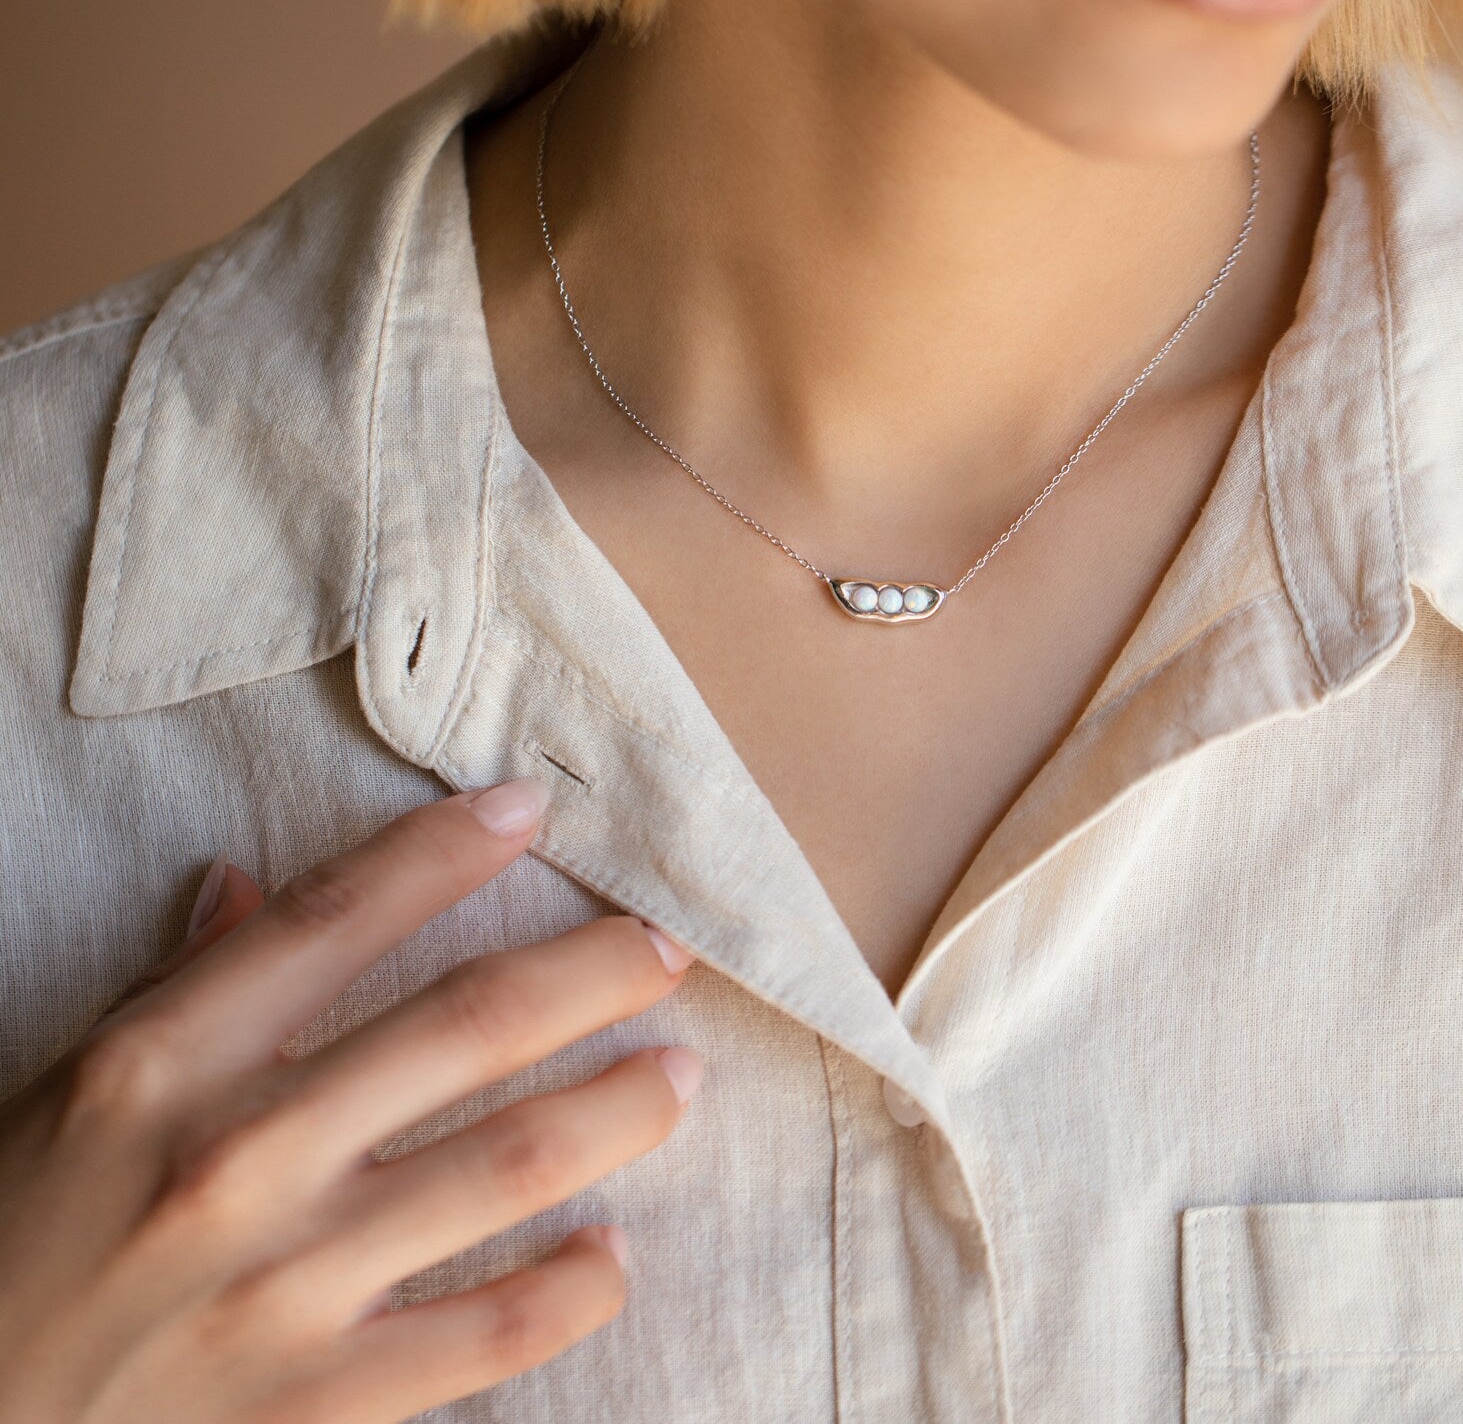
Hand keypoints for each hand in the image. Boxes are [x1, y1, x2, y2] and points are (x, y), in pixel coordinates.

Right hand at [0, 780, 702, 1422]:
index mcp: (163, 1063)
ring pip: (507, 1163)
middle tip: (666, 950)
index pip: (339, 919)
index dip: (446, 852)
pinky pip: (486, 1338)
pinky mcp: (314, 1404)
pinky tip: (614, 1254)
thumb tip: (247, 888)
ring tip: (681, 1073)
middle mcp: (238, 1158)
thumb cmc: (14, 1242)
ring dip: (618, 1109)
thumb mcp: (71, 1090)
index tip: (528, 811)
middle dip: (592, 973)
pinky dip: (571, 1291)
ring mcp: (284, 1287)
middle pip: (469, 1026)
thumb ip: (179, 987)